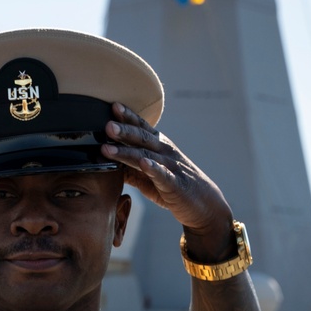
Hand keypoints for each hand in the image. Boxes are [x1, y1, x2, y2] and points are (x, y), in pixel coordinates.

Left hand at [101, 104, 235, 262]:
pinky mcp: (175, 185)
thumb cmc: (173, 187)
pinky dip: (153, 169)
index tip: (113, 106)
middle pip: (143, 138)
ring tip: (109, 148)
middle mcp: (165, 152)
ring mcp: (171, 167)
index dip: (129, 117)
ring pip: (147, 156)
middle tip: (107, 125)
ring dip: (128, 151)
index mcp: (159, 146)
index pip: (142, 128)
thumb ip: (130, 168)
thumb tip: (107, 164)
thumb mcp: (149, 176)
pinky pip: (163, 175)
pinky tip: (144, 163)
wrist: (203, 204)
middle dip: (125, 131)